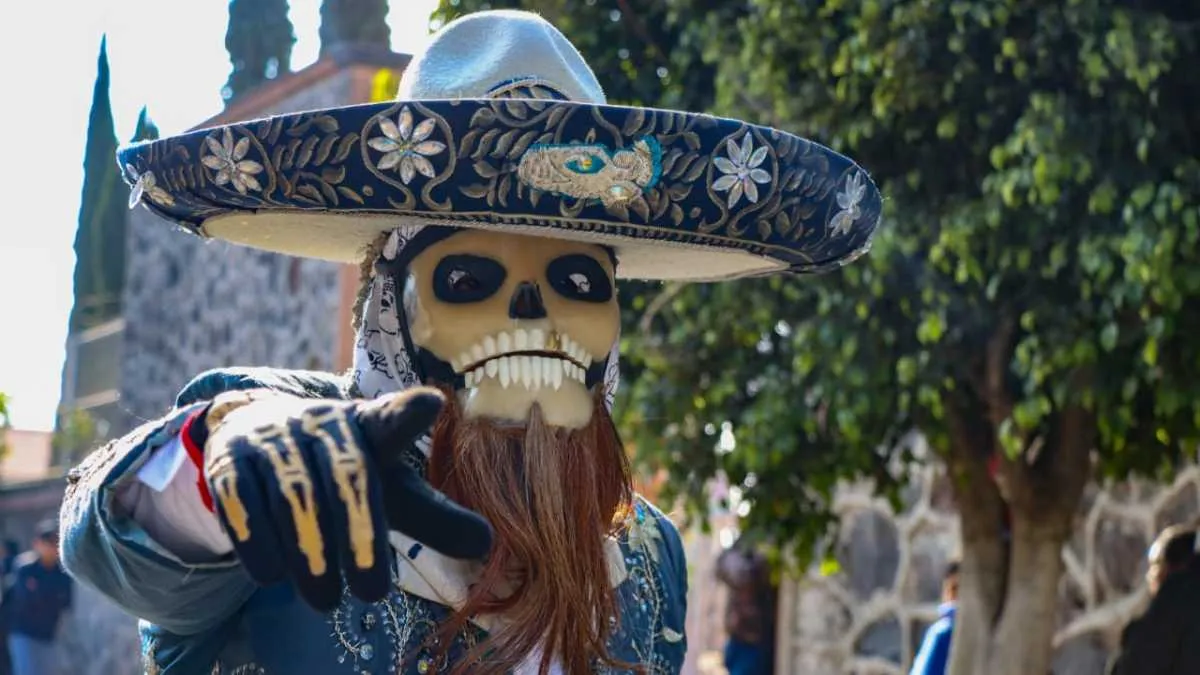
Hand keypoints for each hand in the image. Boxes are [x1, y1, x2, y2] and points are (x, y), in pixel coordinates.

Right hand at [201, 388, 491, 611]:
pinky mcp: (229, 459)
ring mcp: (274, 439)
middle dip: (359, 534)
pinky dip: (255, 539)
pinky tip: (271, 577)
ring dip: (309, 552)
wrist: (260, 438)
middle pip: (345, 473)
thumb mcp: (392, 489)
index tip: (432, 404)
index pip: (392, 417)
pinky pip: (238, 498)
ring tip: (325, 602)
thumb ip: (435, 516)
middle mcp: (322, 424)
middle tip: (372, 592)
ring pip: (292, 493)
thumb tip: (487, 544)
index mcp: (371, 426)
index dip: (409, 412)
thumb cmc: (343, 471)